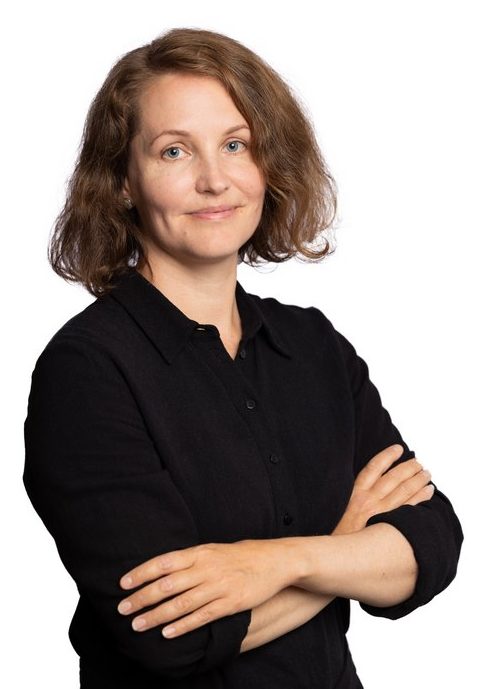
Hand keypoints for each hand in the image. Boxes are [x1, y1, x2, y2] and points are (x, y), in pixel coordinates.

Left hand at [117, 537, 297, 638]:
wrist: (276, 560)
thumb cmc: (241, 555)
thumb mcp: (214, 549)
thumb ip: (191, 559)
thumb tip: (163, 569)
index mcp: (200, 552)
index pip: (164, 562)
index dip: (141, 573)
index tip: (123, 584)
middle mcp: (206, 568)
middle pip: (167, 584)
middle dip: (142, 597)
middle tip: (122, 609)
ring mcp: (219, 586)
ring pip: (181, 603)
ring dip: (157, 615)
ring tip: (138, 625)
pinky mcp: (230, 603)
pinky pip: (202, 617)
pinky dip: (183, 626)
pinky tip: (167, 634)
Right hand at [333, 443, 433, 534]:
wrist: (336, 557)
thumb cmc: (338, 536)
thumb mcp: (337, 512)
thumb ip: (352, 499)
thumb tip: (366, 489)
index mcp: (355, 494)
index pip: (374, 468)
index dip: (387, 456)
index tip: (398, 448)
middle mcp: (369, 501)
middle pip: (394, 477)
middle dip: (408, 467)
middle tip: (418, 463)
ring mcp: (382, 513)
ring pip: (405, 490)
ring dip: (418, 480)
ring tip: (426, 474)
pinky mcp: (391, 526)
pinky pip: (412, 507)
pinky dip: (421, 498)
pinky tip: (428, 492)